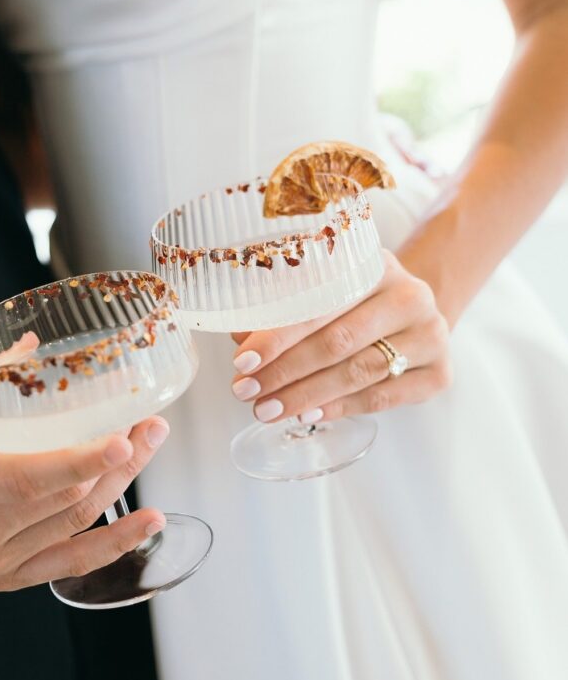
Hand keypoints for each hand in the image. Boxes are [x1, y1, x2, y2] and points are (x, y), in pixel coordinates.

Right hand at [0, 378, 168, 602]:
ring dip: (121, 488)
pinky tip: (144, 528)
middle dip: (119, 458)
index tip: (122, 435)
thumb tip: (26, 345)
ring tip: (149, 450)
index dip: (84, 459)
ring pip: (75, 527)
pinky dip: (110, 548)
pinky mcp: (1, 577)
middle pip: (69, 498)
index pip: (34, 478)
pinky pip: (65, 566)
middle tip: (149, 422)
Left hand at [230, 250, 451, 423]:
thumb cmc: (356, 300)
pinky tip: (309, 414)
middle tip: (245, 391)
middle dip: (284, 371)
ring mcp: (430, 336)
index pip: (320, 303)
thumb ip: (286, 307)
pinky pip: (383, 398)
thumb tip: (240, 337)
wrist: (414, 310)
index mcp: (375, 265)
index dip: (277, 335)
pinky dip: (341, 408)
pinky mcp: (439, 374)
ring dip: (306, 396)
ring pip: (359, 373)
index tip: (242, 361)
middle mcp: (410, 296)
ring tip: (267, 409)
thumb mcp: (327, 288)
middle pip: (338, 341)